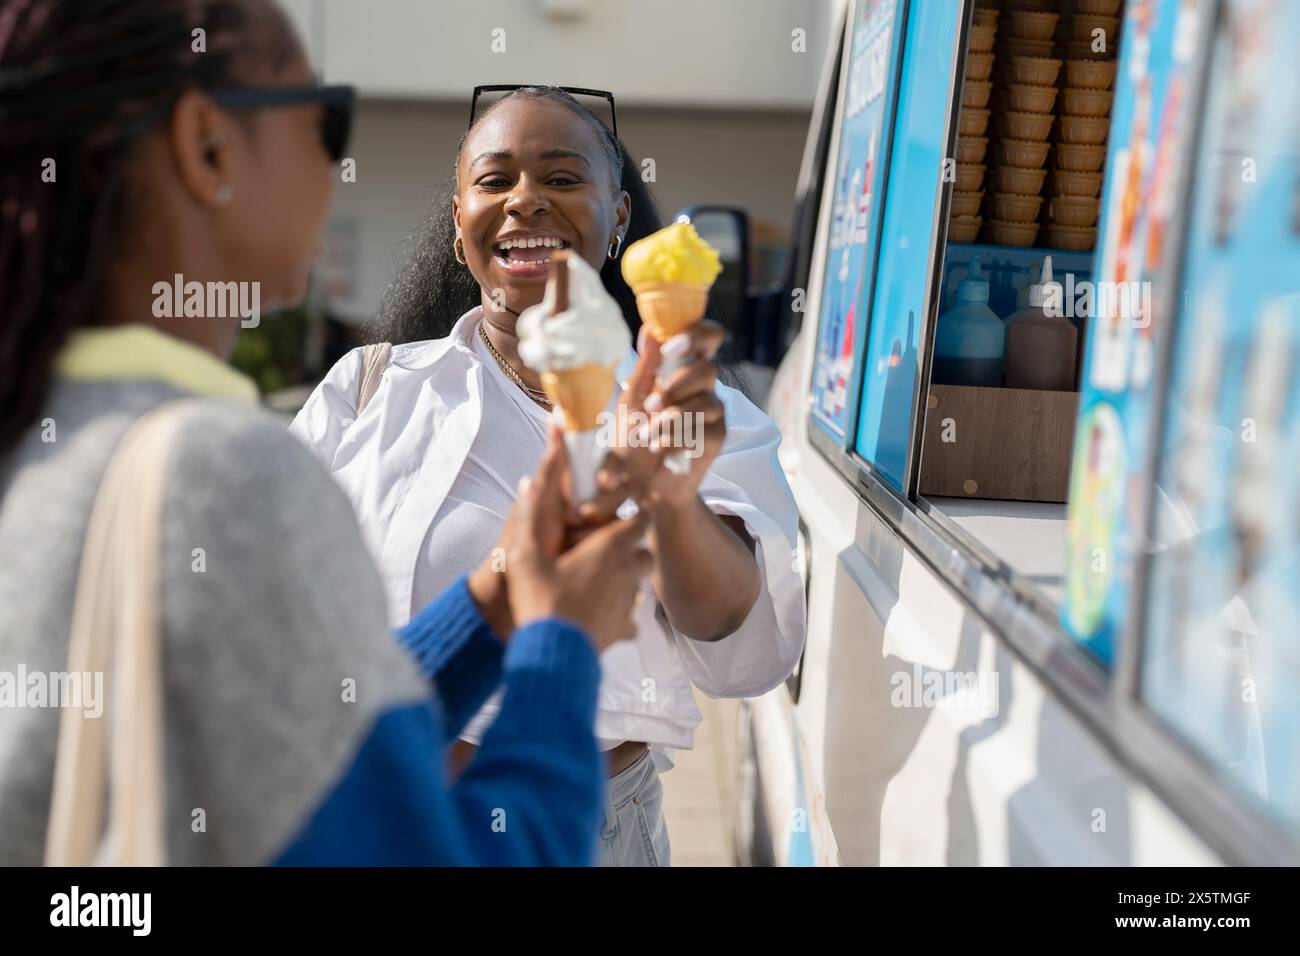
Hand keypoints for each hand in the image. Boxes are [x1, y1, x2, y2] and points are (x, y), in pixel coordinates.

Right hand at [478, 426, 650, 650]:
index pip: (641, 519)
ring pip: (639, 583)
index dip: (634, 515)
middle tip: (605, 549)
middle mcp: (628, 571)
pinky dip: (619, 612)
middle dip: (631, 547)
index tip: (620, 516)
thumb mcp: (526, 556)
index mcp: (610, 547)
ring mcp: (630, 602)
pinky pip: (631, 615)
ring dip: (626, 579)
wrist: (554, 655)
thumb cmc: (541, 600)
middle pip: (644, 551)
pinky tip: (598, 614)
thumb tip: (528, 481)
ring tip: (599, 582)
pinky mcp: (624, 628)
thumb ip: (529, 516)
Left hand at [618, 322, 726, 510]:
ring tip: (647, 435)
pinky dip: (677, 438)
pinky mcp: (718, 437)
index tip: (672, 346)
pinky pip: (706, 428)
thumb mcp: (632, 400)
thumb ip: (645, 367)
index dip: (697, 334)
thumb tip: (650, 329)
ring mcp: (713, 411)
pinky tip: (660, 448)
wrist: (640, 484)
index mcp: (682, 369)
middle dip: (676, 386)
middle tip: (650, 406)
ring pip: (706, 400)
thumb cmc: (634, 439)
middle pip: (708, 369)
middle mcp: (703, 386)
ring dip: (671, 418)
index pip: (706, 337)